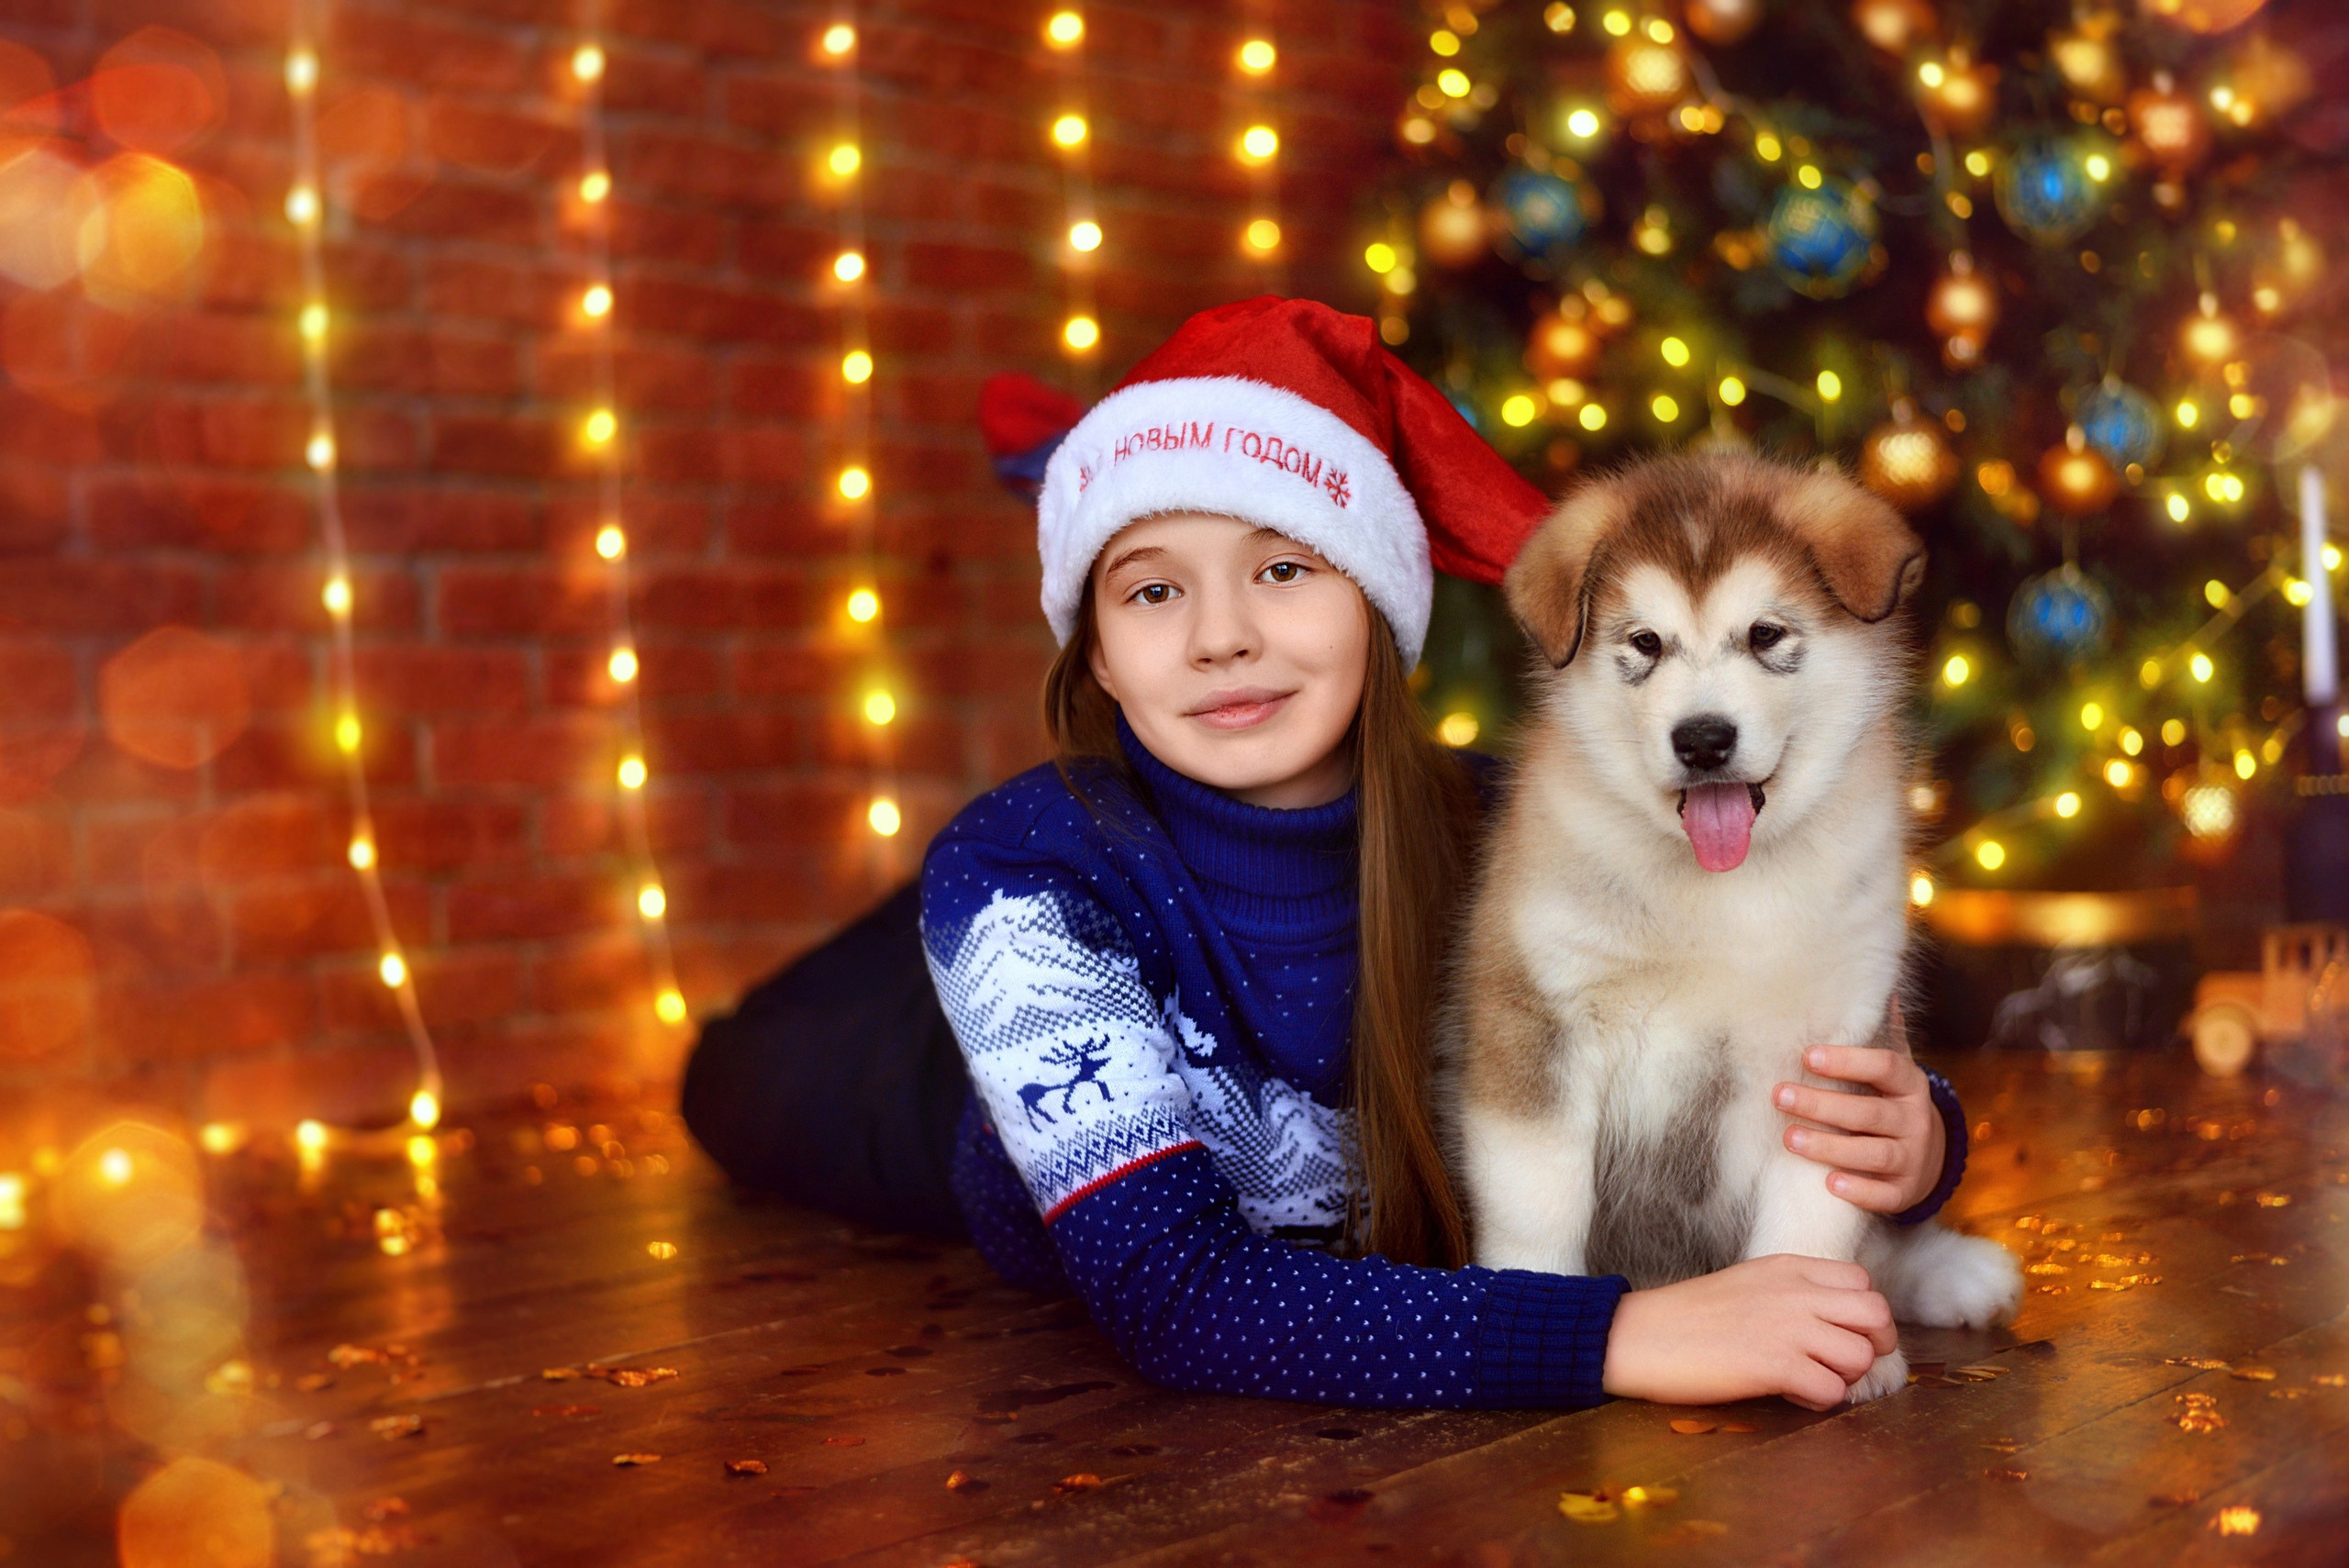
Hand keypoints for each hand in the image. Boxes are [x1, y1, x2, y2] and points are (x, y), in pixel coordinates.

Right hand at [1600, 1254, 1895, 1409]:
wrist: (1638, 1335)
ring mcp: (1786, 1327)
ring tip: (1809, 1379)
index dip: (1860, 1314)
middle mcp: (1796, 1292)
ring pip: (1862, 1356)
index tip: (1836, 1332)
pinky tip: (1787, 1392)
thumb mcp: (1749, 1283)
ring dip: (1844, 1377)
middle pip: (1877, 1315)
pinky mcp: (1773, 1365)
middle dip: (1872, 1346)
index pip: (1863, 1282)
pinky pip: (1832, 1391)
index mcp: (1789, 1267)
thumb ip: (1793, 1291)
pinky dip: (1818, 1400)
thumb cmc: (1688, 1315)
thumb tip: (1834, 1321)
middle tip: (1840, 1362)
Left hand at [1773, 1010, 1944, 1214]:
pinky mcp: (1904, 1191)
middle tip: (1779, 1095)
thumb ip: (1883, 1033)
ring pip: (1872, 1155)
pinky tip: (1829, 1183)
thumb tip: (1883, 985)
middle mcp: (1914, 1121)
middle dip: (1822, 1105)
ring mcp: (1912, 1159)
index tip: (1807, 1056)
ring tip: (1789, 1138)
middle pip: (1868, 1113)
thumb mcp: (1892, 1070)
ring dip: (1829, 1147)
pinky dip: (1858, 1190)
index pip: (1884, 1067)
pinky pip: (1884, 1195)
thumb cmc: (1892, 1102)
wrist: (1928, 1157)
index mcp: (1909, 1085)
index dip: (1847, 1061)